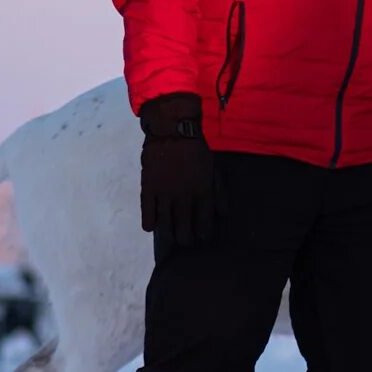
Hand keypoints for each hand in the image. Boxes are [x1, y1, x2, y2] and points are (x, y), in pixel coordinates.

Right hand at [138, 93, 215, 243]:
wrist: (172, 129)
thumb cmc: (196, 149)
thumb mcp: (213, 168)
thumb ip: (218, 192)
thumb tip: (224, 214)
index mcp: (202, 190)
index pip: (204, 220)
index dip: (203, 232)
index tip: (202, 237)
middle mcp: (184, 195)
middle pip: (184, 227)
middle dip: (186, 239)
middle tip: (186, 242)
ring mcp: (165, 192)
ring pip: (166, 224)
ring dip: (169, 235)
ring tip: (171, 241)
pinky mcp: (148, 187)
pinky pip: (147, 212)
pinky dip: (149, 222)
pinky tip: (151, 227)